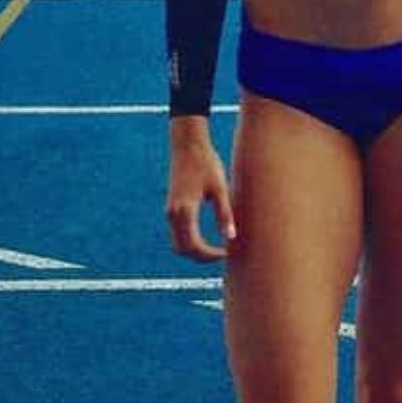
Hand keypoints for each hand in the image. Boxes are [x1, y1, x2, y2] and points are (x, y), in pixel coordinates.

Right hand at [165, 120, 235, 261]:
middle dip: (201, 257)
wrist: (188, 145)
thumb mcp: (220, 188)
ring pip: (177, 242)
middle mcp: (173, 213)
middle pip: (182, 248)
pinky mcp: (172, 207)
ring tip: (216, 250)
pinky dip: (189, 241)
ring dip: (194, 250)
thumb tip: (231, 237)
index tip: (227, 253)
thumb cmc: (207, 163)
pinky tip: (206, 240)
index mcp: (185, 210)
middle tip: (222, 256)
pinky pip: (178, 233)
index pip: (193, 245)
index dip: (209, 255)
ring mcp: (170, 211)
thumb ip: (224, 214)